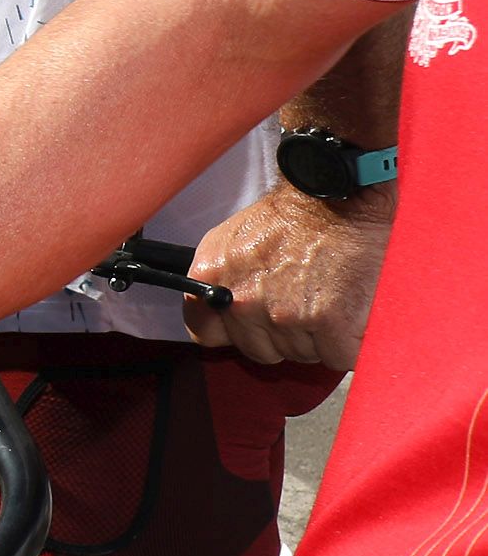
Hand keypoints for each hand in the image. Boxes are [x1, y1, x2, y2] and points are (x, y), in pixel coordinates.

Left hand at [188, 183, 393, 368]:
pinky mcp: (328, 322)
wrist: (338, 198)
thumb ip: (217, 280)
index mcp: (212, 278)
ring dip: (317, 338)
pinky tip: (351, 316)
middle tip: (302, 303)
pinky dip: (349, 344)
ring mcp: (284, 314)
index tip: (250, 326)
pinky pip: (338, 357)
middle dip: (282, 335)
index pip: (205, 333)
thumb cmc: (292, 217)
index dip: (234, 332)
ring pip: (301, 354)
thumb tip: (218, 311)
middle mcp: (243, 301)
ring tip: (328, 298)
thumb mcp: (229, 239)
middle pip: (260, 351)